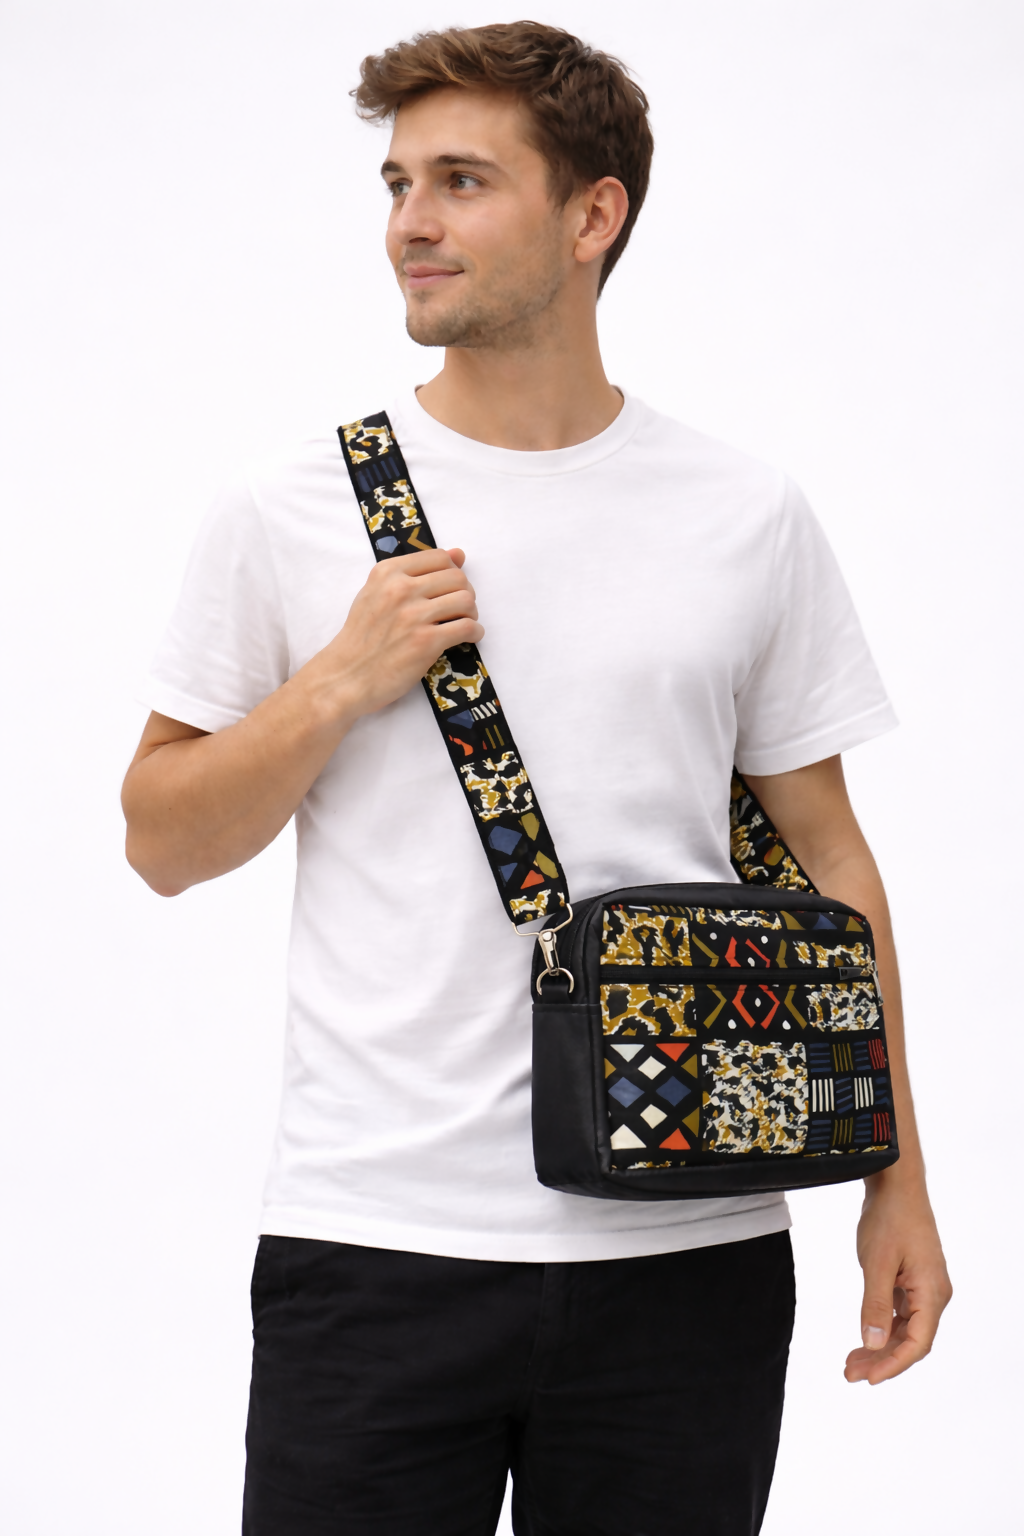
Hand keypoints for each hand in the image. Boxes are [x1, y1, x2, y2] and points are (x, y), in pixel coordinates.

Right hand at [314, 546, 483, 719]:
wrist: (346, 676)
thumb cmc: (362, 637)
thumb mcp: (378, 594)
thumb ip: (415, 573)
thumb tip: (458, 553)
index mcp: (388, 572)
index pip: (439, 557)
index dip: (452, 572)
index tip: (449, 589)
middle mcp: (400, 589)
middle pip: (457, 578)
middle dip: (465, 593)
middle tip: (459, 610)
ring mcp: (413, 615)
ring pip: (465, 600)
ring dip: (471, 613)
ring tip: (463, 622)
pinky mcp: (425, 641)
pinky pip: (467, 627)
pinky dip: (475, 632)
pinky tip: (469, 637)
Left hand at [844, 1173, 951, 1384]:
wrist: (895, 1185)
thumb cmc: (889, 1219)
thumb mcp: (877, 1263)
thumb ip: (876, 1305)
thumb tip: (872, 1344)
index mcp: (932, 1293)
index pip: (917, 1343)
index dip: (893, 1364)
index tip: (868, 1378)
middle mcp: (934, 1294)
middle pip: (912, 1340)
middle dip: (882, 1360)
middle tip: (850, 1374)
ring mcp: (925, 1286)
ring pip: (906, 1328)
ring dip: (880, 1346)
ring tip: (851, 1362)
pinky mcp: (914, 1279)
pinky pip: (902, 1313)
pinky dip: (883, 1326)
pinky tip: (864, 1336)